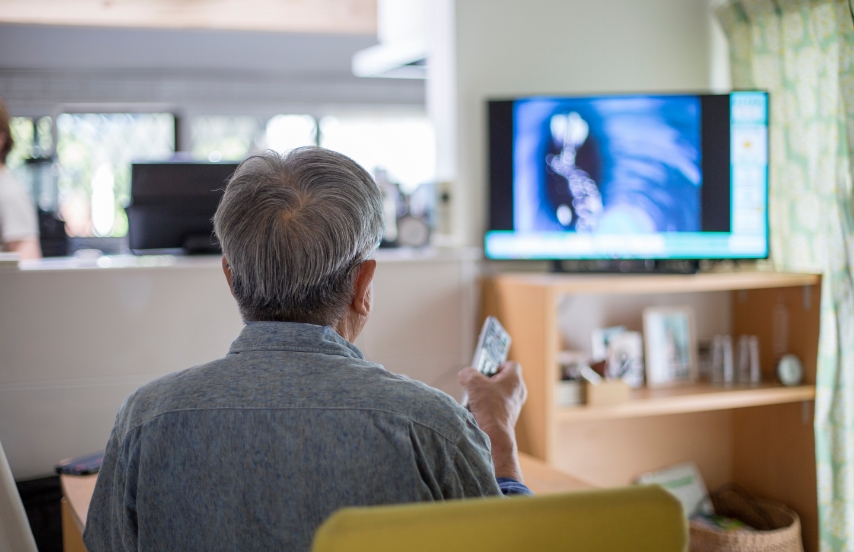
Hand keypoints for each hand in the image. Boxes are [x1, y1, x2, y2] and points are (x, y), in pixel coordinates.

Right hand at [458, 361, 526, 480]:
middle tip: (477, 382)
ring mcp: (514, 406)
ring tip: (474, 398)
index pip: (510, 364)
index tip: (486, 368)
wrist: (495, 436)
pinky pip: (497, 407)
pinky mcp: (508, 417)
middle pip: (503, 379)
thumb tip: (465, 375)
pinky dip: (486, 407)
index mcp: (515, 380)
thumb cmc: (489, 407)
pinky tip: (476, 411)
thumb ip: (468, 373)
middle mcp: (517, 392)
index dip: (497, 363)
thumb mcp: (473, 383)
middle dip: (488, 380)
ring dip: (485, 394)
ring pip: (498, 394)